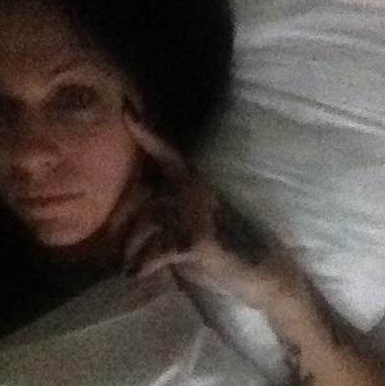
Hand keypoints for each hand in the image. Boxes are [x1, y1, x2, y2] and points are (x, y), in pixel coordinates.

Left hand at [122, 106, 298, 306]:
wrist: (264, 274)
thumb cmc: (225, 253)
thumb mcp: (192, 227)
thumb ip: (168, 217)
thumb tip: (133, 222)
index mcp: (196, 185)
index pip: (168, 155)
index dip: (148, 134)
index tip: (127, 111)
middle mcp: (197, 192)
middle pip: (145, 203)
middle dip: (127, 231)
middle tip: (120, 253)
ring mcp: (199, 213)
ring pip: (147, 225)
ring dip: (134, 251)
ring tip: (132, 269)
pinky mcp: (199, 238)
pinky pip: (157, 249)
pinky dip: (144, 265)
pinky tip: (140, 274)